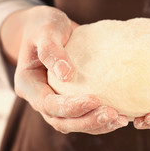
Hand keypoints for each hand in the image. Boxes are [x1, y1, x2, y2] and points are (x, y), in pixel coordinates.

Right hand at [1, 6, 127, 133]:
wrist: (48, 27)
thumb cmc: (44, 25)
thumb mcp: (45, 30)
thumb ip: (51, 49)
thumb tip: (66, 75)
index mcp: (28, 84)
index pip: (48, 104)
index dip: (71, 106)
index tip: (95, 99)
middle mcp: (40, 98)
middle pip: (62, 121)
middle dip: (88, 121)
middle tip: (114, 115)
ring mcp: (54, 102)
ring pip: (74, 124)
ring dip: (97, 125)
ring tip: (121, 120)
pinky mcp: (69, 100)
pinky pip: (83, 117)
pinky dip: (100, 120)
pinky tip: (120, 116)